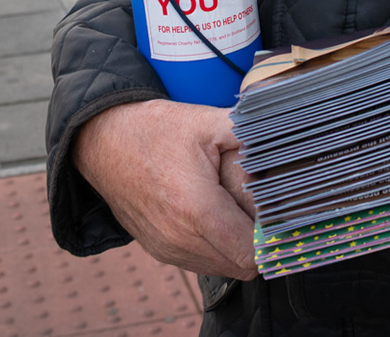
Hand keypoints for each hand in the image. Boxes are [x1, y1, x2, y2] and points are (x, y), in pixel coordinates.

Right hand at [72, 99, 257, 279]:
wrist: (102, 141)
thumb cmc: (154, 130)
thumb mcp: (208, 121)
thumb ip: (252, 136)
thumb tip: (287, 146)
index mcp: (197, 209)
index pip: (253, 252)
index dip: (271, 235)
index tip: (274, 212)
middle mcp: (180, 239)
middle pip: (243, 265)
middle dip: (256, 240)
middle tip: (254, 205)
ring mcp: (167, 249)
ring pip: (224, 267)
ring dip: (235, 244)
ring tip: (229, 206)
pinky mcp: (159, 251)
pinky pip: (202, 262)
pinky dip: (215, 246)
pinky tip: (210, 213)